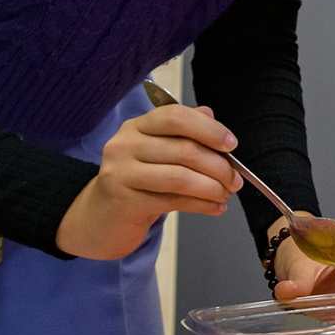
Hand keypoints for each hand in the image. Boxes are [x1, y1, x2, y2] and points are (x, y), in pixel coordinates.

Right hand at [56, 103, 241, 259]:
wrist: (99, 219)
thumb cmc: (136, 183)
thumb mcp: (157, 153)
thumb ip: (182, 133)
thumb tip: (211, 116)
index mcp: (137, 126)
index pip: (175, 116)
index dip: (208, 129)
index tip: (231, 144)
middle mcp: (125, 145)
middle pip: (183, 149)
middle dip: (218, 166)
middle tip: (235, 180)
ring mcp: (121, 173)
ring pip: (180, 177)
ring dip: (212, 187)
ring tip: (226, 194)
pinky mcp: (124, 201)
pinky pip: (173, 201)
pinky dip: (201, 205)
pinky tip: (215, 208)